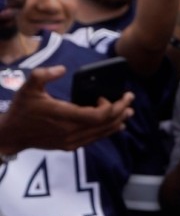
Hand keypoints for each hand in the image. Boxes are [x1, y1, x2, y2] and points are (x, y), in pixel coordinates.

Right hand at [0, 66, 133, 154]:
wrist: (11, 134)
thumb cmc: (21, 109)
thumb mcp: (28, 88)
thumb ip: (43, 75)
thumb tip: (62, 69)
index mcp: (64, 116)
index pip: (98, 115)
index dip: (110, 107)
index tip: (110, 96)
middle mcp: (71, 131)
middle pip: (104, 124)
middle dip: (120, 112)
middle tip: (130, 101)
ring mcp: (71, 141)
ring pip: (101, 133)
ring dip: (117, 122)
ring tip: (128, 113)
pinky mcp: (70, 146)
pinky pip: (94, 139)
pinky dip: (107, 131)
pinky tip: (115, 126)